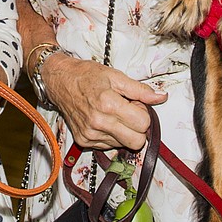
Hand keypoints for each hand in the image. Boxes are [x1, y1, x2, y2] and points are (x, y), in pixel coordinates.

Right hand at [40, 52, 166, 150]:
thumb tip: (161, 97)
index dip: (143, 113)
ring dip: (123, 131)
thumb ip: (140, 90)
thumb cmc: (86, 75)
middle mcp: (98, 122)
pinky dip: (110, 134)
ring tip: (112, 113)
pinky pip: (109, 146)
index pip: (143, 124)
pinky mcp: (84, 141)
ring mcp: (90, 134)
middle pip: (137, 142)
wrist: (60, 80)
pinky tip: (103, 120)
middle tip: (128, 112)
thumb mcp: (115, 76)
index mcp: (108, 104)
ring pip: (123, 145)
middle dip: (137, 128)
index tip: (135, 104)